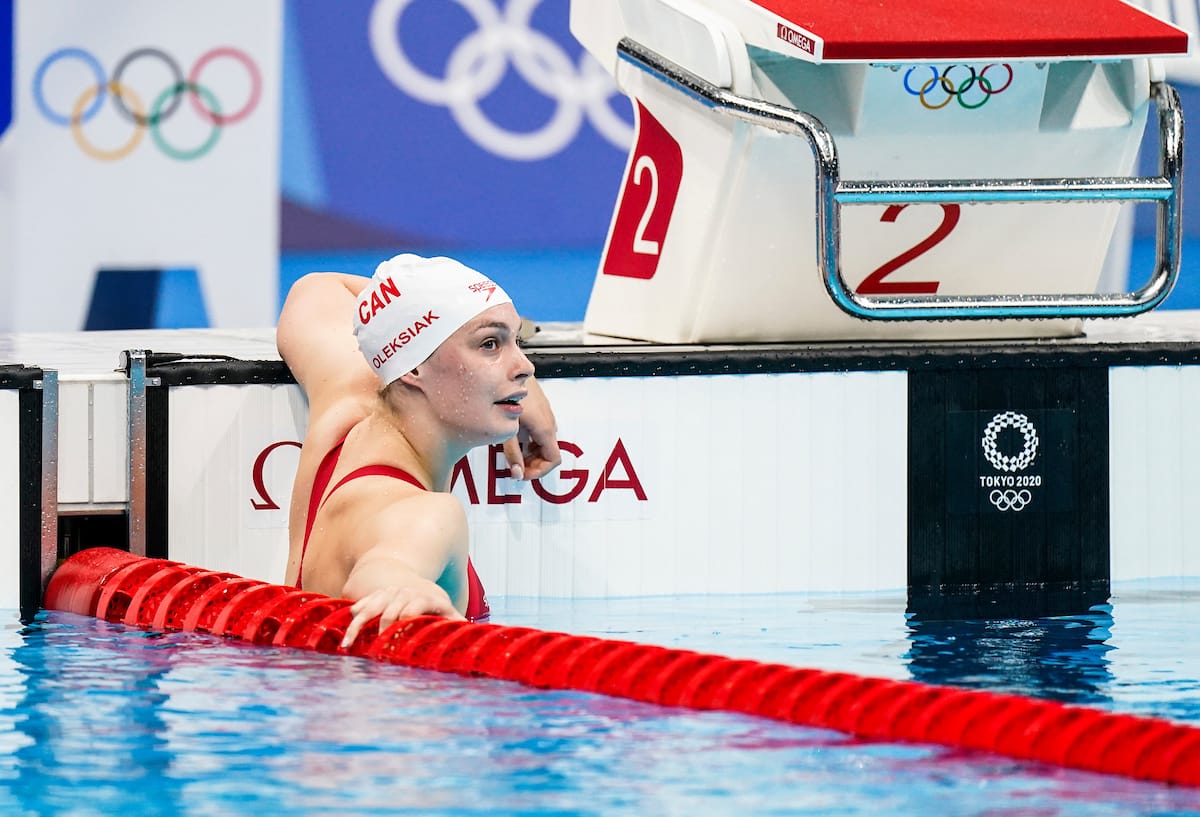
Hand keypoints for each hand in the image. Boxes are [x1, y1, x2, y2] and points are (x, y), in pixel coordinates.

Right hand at [340, 581, 464, 648]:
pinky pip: (362, 605)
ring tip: (348, 646)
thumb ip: (457, 625)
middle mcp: (405, 593)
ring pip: (371, 607)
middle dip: (382, 631)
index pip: (412, 608)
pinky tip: (345, 634)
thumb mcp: (448, 613)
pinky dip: (353, 618)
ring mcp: (389, 593)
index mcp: (426, 598)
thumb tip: (474, 640)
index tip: (397, 644)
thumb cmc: (436, 605)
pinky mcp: (376, 596)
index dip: (404, 623)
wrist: (415, 581)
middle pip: (390, 610)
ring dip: (359, 626)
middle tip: (377, 653)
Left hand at [503, 377, 560, 480]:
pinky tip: (513, 436)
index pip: (553, 460)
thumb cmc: (508, 394)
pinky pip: (539, 431)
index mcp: (544, 429)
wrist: (508, 369)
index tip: (522, 474)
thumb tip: (517, 473)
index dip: (539, 472)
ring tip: (511, 451)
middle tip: (514, 466)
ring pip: (544, 442)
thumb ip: (513, 453)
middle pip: (548, 452)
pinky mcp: (539, 408)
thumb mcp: (507, 429)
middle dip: (532, 463)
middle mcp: (549, 422)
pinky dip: (529, 441)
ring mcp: (545, 414)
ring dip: (530, 452)